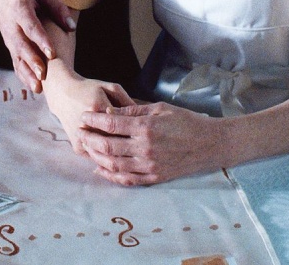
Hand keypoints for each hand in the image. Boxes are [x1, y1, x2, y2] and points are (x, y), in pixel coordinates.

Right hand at [0, 0, 75, 91]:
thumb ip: (55, 6)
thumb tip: (72, 26)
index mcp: (20, 9)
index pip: (31, 26)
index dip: (41, 40)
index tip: (52, 53)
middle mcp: (12, 27)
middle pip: (22, 46)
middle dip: (33, 61)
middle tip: (44, 74)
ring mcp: (10, 40)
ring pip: (17, 58)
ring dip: (27, 73)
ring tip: (38, 87)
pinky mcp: (10, 48)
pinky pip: (16, 63)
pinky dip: (23, 76)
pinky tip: (34, 87)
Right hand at [43, 64, 135, 155]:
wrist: (63, 95)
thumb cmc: (90, 89)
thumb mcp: (110, 88)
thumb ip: (127, 102)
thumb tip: (144, 118)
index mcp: (98, 107)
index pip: (123, 125)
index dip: (136, 132)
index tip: (146, 134)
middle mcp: (88, 125)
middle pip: (116, 142)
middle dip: (130, 147)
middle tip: (143, 147)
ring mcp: (82, 139)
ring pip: (107, 154)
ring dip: (120, 156)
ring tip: (133, 153)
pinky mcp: (78, 148)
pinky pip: (98, 158)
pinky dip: (108, 158)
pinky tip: (119, 155)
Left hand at [78, 102, 225, 185]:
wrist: (209, 144)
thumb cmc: (186, 122)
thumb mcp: (160, 108)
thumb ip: (133, 112)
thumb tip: (110, 112)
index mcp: (146, 128)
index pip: (111, 124)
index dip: (94, 120)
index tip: (83, 117)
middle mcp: (145, 148)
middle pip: (107, 146)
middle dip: (89, 139)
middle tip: (79, 133)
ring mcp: (149, 166)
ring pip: (113, 165)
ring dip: (96, 157)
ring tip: (86, 149)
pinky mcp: (154, 177)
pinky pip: (126, 179)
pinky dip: (110, 175)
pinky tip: (100, 169)